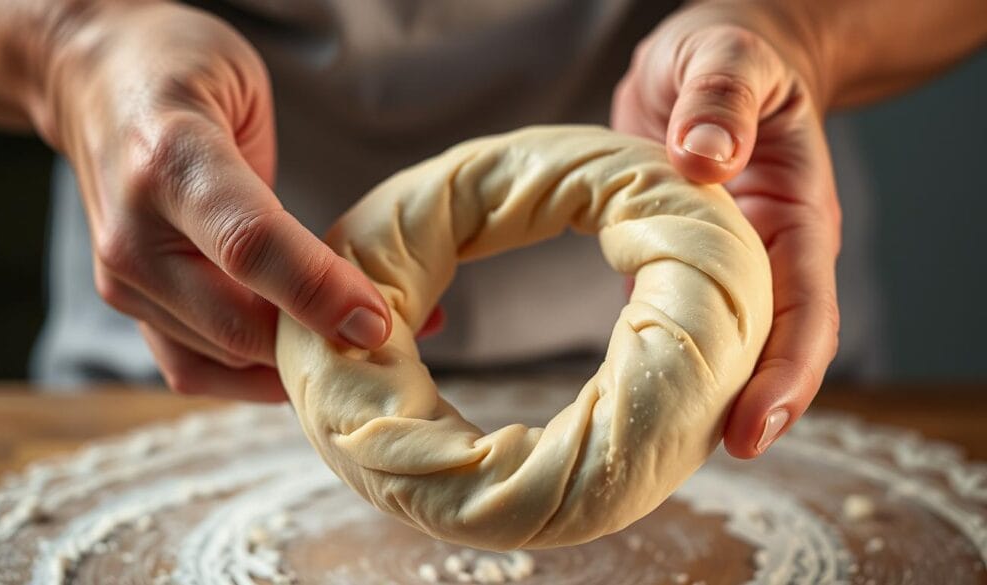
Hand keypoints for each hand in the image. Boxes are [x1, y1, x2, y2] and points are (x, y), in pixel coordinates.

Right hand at [35, 3, 390, 400]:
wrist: (89, 78)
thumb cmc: (180, 73)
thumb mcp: (245, 94)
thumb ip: (288, 190)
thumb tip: (360, 287)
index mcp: (170, 160)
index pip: (250, 246)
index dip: (319, 292)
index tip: (377, 322)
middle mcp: (135, 234)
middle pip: (237, 325)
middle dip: (320, 346)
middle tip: (389, 345)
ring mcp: (123, 279)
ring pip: (222, 360)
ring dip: (295, 368)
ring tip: (358, 354)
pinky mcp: (128, 305)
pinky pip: (195, 370)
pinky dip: (254, 377)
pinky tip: (302, 362)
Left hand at [612, 1, 840, 456]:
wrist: (713, 62)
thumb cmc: (730, 53)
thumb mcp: (727, 55)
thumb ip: (721, 96)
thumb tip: (705, 154)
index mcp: (792, 214)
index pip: (805, 309)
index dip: (785, 374)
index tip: (754, 426)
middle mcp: (764, 255)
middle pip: (769, 351)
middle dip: (744, 410)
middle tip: (700, 462)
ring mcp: (721, 267)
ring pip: (722, 350)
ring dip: (700, 401)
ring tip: (659, 454)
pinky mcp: (676, 265)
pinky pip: (676, 324)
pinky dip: (661, 364)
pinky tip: (631, 403)